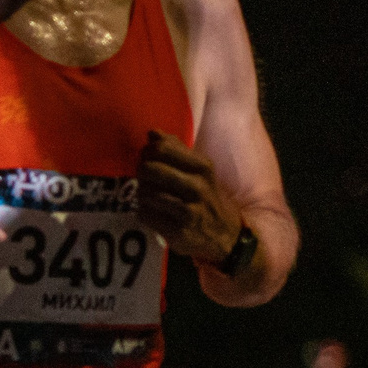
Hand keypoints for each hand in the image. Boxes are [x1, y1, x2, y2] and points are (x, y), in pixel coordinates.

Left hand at [137, 131, 242, 264]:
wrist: (226, 235)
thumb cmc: (207, 197)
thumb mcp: (200, 171)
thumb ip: (176, 150)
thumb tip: (151, 132)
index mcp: (203, 167)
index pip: (162, 149)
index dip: (148, 152)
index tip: (148, 157)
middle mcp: (197, 187)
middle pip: (150, 169)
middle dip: (142, 172)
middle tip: (145, 177)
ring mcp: (187, 210)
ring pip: (146, 192)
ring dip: (142, 193)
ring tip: (150, 195)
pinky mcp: (177, 230)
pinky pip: (145, 215)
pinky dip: (144, 212)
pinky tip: (153, 211)